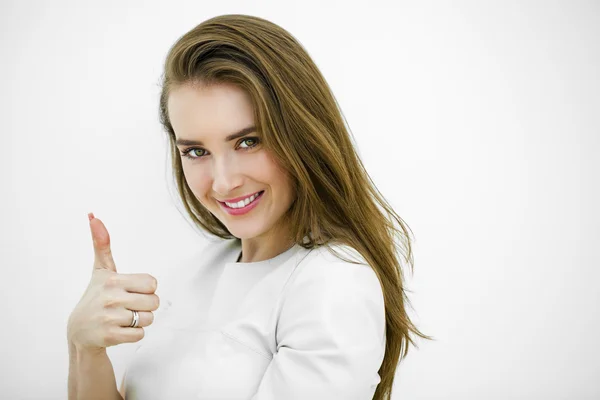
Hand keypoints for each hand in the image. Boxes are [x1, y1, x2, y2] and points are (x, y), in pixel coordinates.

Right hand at [67, 213, 159, 352]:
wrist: (79, 331)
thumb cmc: (96, 296)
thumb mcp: (100, 270)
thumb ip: (101, 244)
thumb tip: (94, 216)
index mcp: (112, 280)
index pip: (152, 283)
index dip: (146, 289)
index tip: (130, 290)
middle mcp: (111, 298)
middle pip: (154, 302)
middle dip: (145, 306)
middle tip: (127, 306)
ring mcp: (109, 319)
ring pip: (149, 319)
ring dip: (140, 321)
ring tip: (123, 318)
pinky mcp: (110, 337)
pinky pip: (140, 335)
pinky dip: (134, 334)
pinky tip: (120, 330)